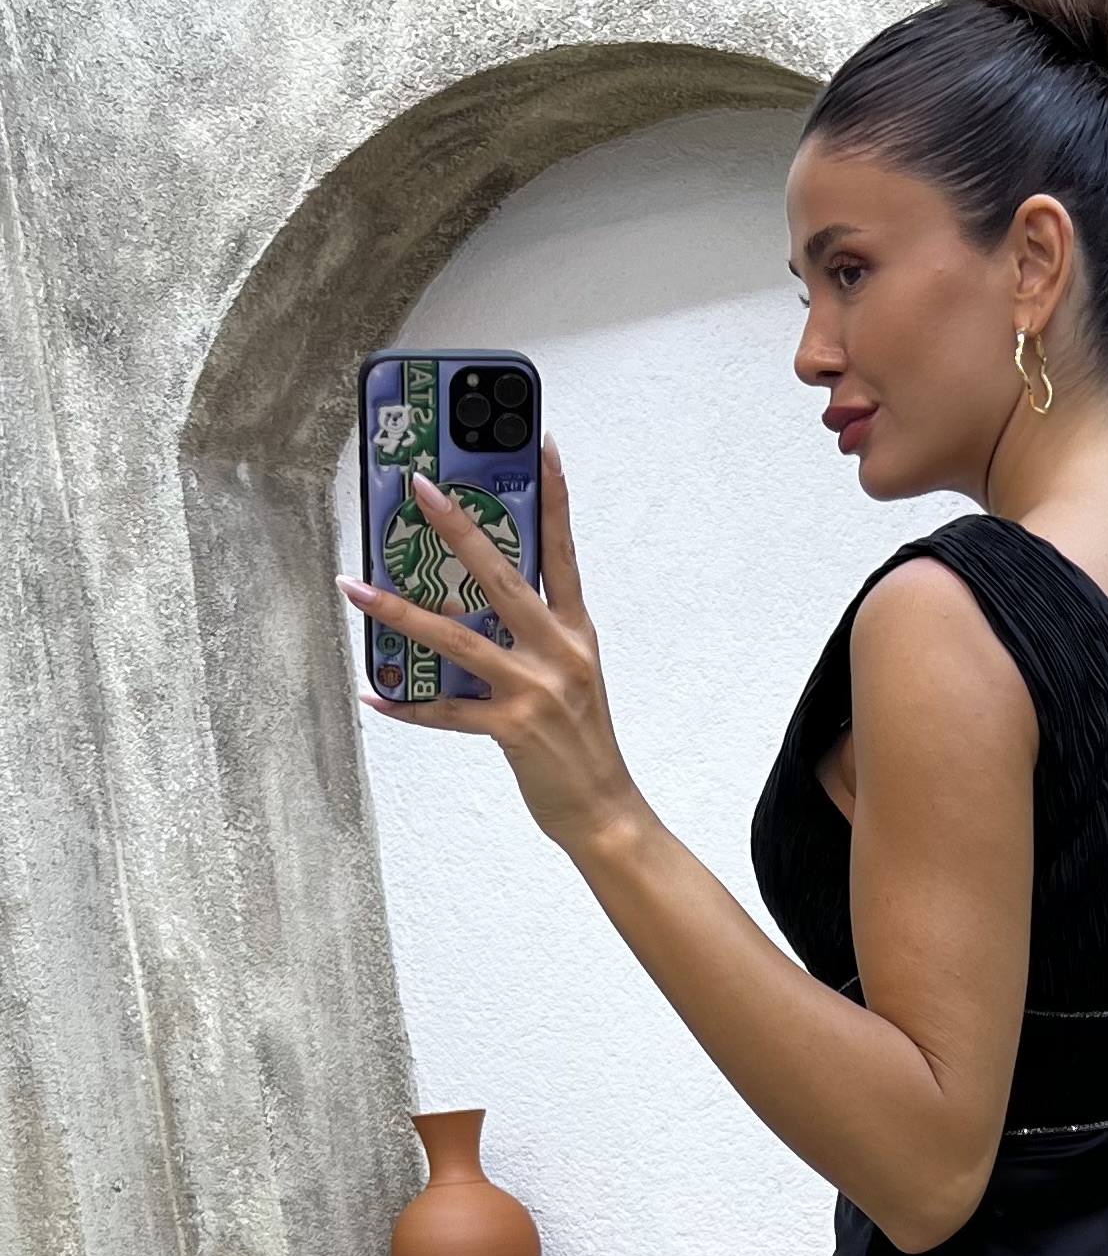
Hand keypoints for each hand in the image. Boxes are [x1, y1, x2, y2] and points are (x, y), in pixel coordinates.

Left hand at [338, 440, 643, 853]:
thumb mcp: (570, 675)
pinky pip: (446, 711)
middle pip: (499, 576)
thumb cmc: (582, 742)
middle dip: (456, 529)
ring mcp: (535, 688)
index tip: (544, 445)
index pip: (564, 551)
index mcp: (575, 632)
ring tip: (354, 588)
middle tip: (420, 489)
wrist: (606, 810)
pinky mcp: (512, 728)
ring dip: (398, 611)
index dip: (555, 497)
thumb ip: (529, 637)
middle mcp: (557, 651)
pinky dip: (407, 706)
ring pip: (456, 637)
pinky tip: (376, 697)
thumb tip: (464, 607)